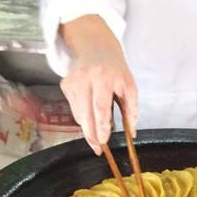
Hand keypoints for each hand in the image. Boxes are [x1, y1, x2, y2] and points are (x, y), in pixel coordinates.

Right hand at [59, 15, 137, 155]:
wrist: (95, 48)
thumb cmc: (115, 70)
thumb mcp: (129, 86)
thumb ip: (131, 110)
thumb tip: (131, 133)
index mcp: (103, 77)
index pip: (100, 106)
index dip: (101, 125)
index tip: (103, 140)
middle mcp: (84, 78)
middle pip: (85, 113)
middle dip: (91, 134)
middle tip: (98, 148)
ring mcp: (72, 81)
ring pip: (78, 114)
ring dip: (88, 127)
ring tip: (98, 132)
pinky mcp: (65, 85)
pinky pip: (74, 109)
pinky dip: (83, 116)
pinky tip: (90, 110)